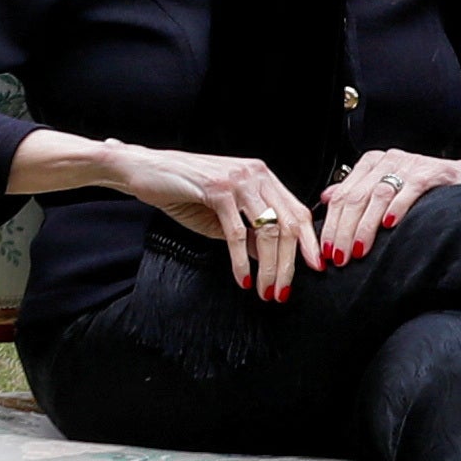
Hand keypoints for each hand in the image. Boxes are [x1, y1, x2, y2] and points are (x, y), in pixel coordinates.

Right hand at [125, 146, 321, 301]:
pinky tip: (242, 278)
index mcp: (262, 176)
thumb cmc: (181, 190)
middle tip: (283, 291)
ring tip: (265, 290)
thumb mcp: (222, 214)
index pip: (297, 210)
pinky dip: (241, 261)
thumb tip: (269, 256)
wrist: (144, 170)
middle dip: (289, 264)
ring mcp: (237, 180)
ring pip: (268, 230)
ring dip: (269, 267)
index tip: (315, 267)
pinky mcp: (217, 189)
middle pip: (288, 224)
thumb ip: (247, 231)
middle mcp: (256, 174)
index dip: (309, 241)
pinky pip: (236, 233)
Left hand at [315, 146, 460, 267]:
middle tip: (339, 256)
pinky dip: (396, 208)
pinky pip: (408, 189)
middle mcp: (386, 161)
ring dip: (365, 226)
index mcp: (371, 164)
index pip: (342, 195)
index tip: (326, 250)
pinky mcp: (429, 171)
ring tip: (358, 249)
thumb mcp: (386, 187)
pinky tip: (389, 225)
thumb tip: (326, 198)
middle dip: (343, 231)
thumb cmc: (427, 187)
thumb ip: (357, 191)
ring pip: (377, 196)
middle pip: (355, 197)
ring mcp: (407, 164)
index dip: (331, 224)